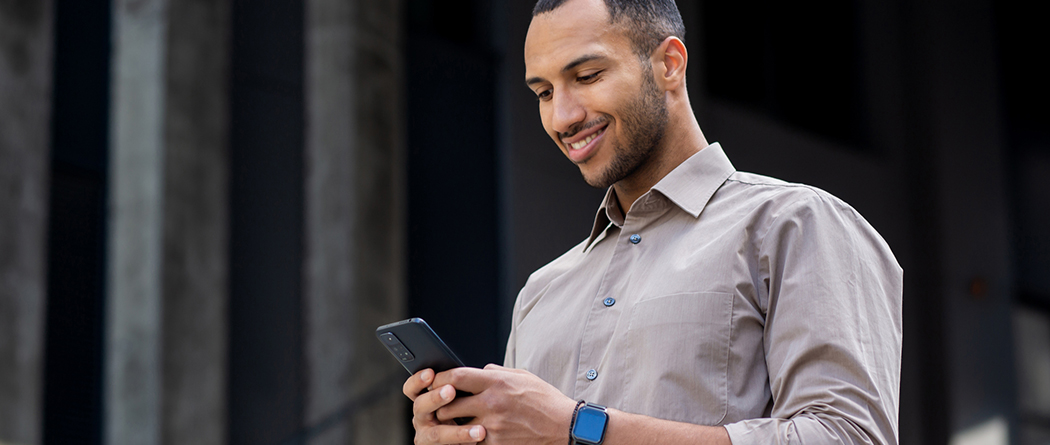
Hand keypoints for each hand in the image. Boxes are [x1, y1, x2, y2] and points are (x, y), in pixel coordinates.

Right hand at [404, 368, 486, 444]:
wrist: (475, 437)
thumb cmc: (469, 413)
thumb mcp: (465, 396)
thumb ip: (464, 385)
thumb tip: (484, 369)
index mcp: (426, 399)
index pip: (414, 388)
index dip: (418, 381)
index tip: (430, 373)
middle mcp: (423, 417)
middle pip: (420, 406)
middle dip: (434, 397)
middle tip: (450, 391)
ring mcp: (427, 435)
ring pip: (436, 433)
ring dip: (456, 430)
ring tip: (477, 428)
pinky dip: (462, 440)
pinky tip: (478, 436)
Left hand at [430, 364, 576, 444]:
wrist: (565, 427)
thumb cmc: (545, 400)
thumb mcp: (522, 376)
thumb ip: (497, 371)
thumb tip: (479, 370)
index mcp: (497, 381)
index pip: (456, 376)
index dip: (441, 378)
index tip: (436, 381)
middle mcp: (491, 402)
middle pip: (448, 402)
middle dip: (440, 404)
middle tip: (439, 405)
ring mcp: (492, 426)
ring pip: (455, 425)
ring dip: (451, 424)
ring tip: (452, 422)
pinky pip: (470, 441)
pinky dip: (468, 439)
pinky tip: (470, 435)